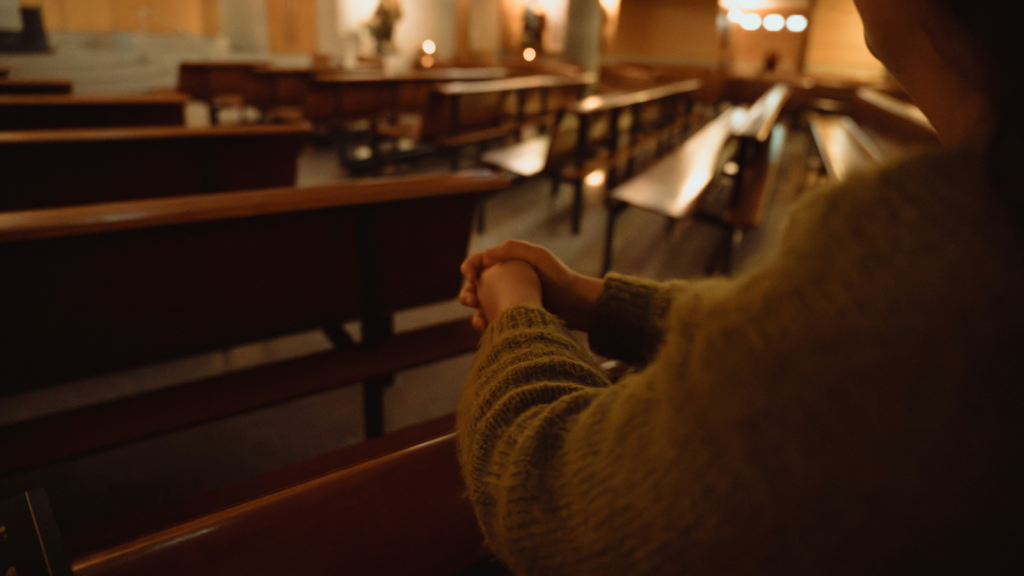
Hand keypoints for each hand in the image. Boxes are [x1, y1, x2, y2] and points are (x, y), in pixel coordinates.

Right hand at [460, 240, 602, 331]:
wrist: (576, 305)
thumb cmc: (559, 277)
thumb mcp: (538, 255)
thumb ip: (511, 249)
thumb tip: (486, 255)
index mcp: (506, 263)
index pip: (478, 262)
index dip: (469, 267)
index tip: (471, 276)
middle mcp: (504, 282)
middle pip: (474, 288)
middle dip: (466, 294)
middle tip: (471, 300)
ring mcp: (507, 302)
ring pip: (480, 309)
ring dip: (474, 314)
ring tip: (480, 320)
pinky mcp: (512, 319)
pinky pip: (492, 323)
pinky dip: (486, 326)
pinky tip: (488, 328)